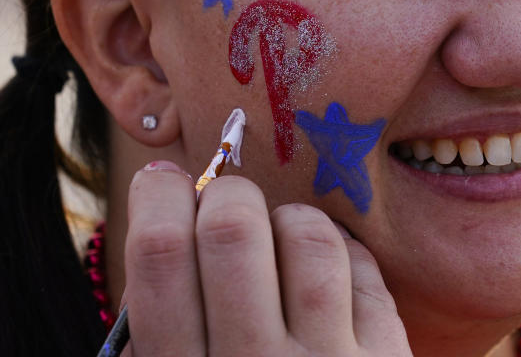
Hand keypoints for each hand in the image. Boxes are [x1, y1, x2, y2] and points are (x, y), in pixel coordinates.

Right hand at [121, 161, 411, 355]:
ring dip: (289, 220)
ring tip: (280, 239)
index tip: (163, 180)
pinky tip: (324, 270)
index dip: (156, 199)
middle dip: (224, 195)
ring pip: (308, 238)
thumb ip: (159, 339)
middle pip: (232, 230)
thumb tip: (167, 229)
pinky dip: (341, 251)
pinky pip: (364, 269)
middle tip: (225, 204)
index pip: (159, 257)